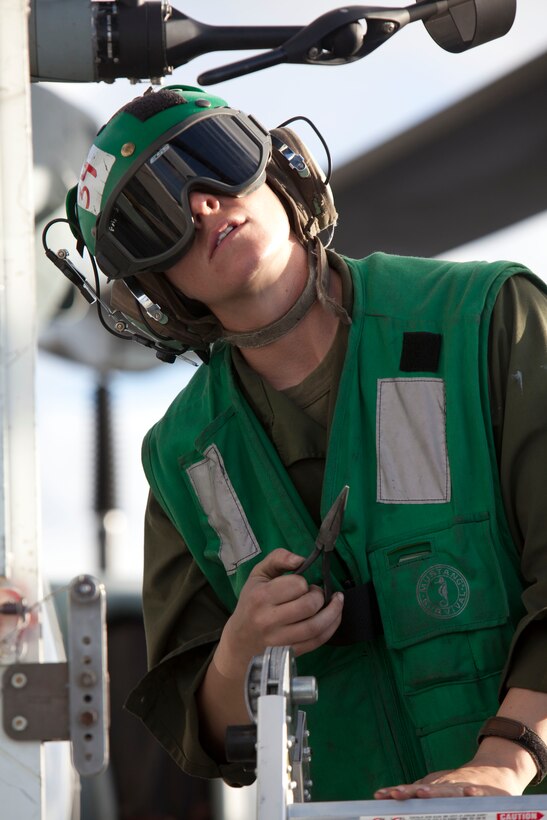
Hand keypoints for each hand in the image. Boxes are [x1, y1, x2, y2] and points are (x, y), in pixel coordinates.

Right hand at [214, 548, 343, 678]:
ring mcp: (280, 640)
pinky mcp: (290, 653)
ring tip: (335, 603)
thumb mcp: (258, 575)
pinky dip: (331, 628)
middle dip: (319, 596)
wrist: (240, 641)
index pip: (297, 585)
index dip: (304, 583)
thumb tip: (300, 559)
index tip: (302, 585)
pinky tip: (334, 617)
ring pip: (316, 626)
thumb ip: (278, 558)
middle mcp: (269, 620)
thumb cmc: (250, 603)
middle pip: (309, 606)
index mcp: (260, 597)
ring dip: (332, 612)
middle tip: (316, 594)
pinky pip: (317, 641)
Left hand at [373, 764, 523, 799]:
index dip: (397, 793)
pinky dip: (473, 792)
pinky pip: (479, 793)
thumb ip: (421, 792)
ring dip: (436, 791)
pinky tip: (469, 794)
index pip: (413, 790)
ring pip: (449, 790)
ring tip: (422, 793)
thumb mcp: (440, 786)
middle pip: (427, 789)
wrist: (496, 771)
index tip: (380, 795)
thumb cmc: (462, 783)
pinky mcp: (485, 791)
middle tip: (395, 794)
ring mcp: (464, 786)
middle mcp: (447, 785)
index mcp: (436, 787)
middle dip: (410, 792)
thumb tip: (393, 796)